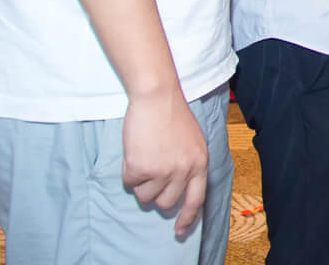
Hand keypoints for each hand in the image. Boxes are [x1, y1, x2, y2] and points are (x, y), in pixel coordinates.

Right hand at [121, 89, 209, 236]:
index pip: (195, 200)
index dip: (187, 218)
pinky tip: (135, 152)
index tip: (180, 231)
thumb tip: (178, 188)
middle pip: (166, 202)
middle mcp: (184, 171)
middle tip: (151, 172)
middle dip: (156, 193)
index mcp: (200, 163)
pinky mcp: (142, 168)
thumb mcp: (193, 141)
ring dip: (141, 182)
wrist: (157, 97)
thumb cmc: (172, 115)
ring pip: (145, 196)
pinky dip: (128, 171)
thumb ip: (189, 164)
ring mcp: (163, 171)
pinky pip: (129, 183)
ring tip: (144, 156)